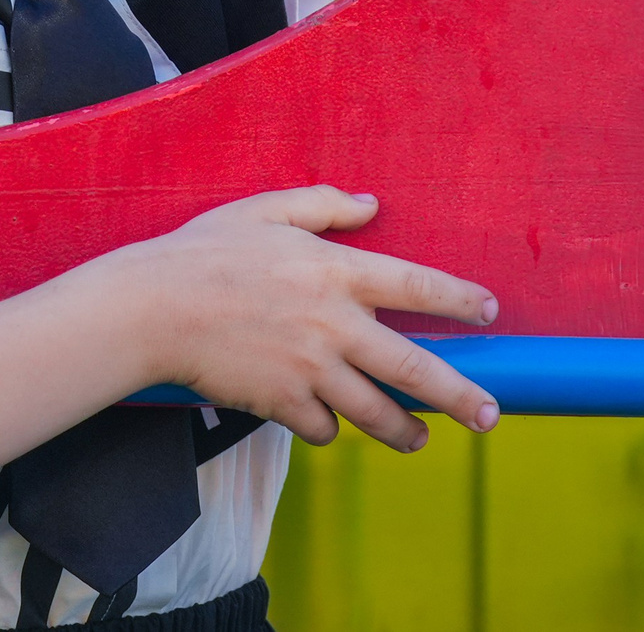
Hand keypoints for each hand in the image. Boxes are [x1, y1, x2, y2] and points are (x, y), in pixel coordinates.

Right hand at [116, 185, 499, 451]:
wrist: (152, 308)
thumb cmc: (204, 251)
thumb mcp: (266, 210)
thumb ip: (325, 205)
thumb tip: (372, 204)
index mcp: (335, 270)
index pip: (417, 285)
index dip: (460, 299)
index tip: (490, 312)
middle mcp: (334, 324)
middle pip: (416, 369)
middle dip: (461, 396)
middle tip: (491, 415)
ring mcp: (310, 369)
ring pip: (377, 413)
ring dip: (406, 431)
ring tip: (421, 438)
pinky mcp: (283, 403)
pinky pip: (323, 428)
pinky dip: (328, 427)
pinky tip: (327, 422)